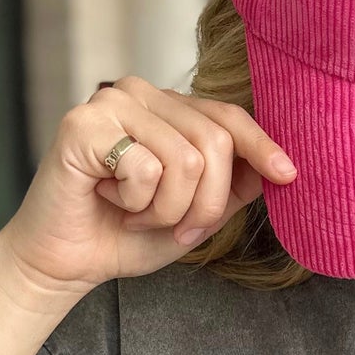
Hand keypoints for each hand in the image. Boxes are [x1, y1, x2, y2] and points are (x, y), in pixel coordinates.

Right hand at [0, 75, 296, 302]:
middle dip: (204, 205)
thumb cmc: (126, 234)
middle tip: (173, 227)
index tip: (288, 175)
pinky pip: (145, 168)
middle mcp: (141, 93)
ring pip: (185, 161)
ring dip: (167, 210)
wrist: (66, 261)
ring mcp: (111, 102)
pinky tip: (109, 199)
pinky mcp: (83, 124)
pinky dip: (135, 203)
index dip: (262, 147)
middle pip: (215, 144)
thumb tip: (278, 168)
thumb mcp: (195, 213)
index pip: (228, 117)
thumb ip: (232, 187)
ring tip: (136, 213)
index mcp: (168, 107)